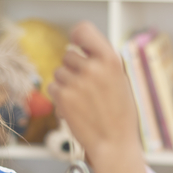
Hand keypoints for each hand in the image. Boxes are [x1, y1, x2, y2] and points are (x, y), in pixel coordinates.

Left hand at [48, 22, 141, 164]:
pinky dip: (60, 96)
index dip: (77, 36)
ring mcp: (76, 82)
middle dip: (73, 68)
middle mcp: (93, 67)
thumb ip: (101, 62)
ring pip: (59, 72)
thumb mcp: (119, 80)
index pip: (84, 30)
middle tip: (87, 87)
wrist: (114, 142)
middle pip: (68, 55)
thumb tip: (79, 48)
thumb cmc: (119, 114)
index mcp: (110, 59)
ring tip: (83, 100)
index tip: (77, 43)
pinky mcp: (63, 96)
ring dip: (66, 83)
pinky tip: (75, 108)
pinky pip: (53, 87)